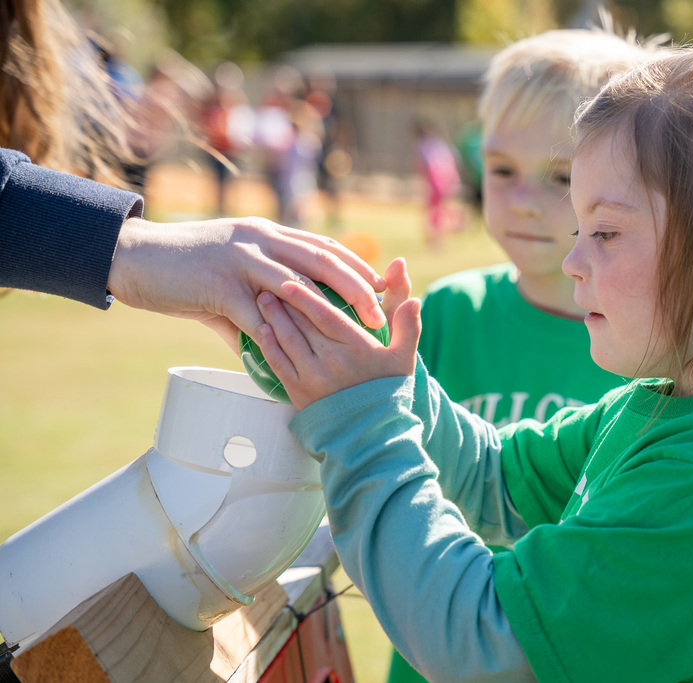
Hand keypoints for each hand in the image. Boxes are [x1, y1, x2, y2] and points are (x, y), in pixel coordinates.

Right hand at [107, 217, 387, 346]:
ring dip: (331, 309)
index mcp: (267, 234)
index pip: (323, 246)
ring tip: (356, 331)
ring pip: (299, 283)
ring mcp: (240, 260)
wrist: (133, 257)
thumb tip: (274, 344)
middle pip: (322, 259)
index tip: (381, 287)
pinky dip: (280, 339)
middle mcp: (260, 240)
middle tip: (381, 313)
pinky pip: (257, 316)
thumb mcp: (228, 279)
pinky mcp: (219, 285)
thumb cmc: (183, 268)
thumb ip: (255, 306)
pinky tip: (298, 359)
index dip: (356, 266)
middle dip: (357, 287)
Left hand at [254, 258, 421, 409]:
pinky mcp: (299, 393)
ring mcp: (314, 378)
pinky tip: (261, 330)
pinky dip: (268, 345)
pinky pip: (278, 364)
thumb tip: (416, 299)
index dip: (306, 296)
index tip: (291, 280)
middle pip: (302, 323)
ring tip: (262, 299)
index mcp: (358, 348)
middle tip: (269, 280)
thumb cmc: (388, 391)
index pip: (327, 315)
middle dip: (284, 301)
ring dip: (272, 317)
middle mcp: (333, 361)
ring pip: (287, 339)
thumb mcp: (404, 357)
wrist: (372, 434)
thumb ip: (408, 325)